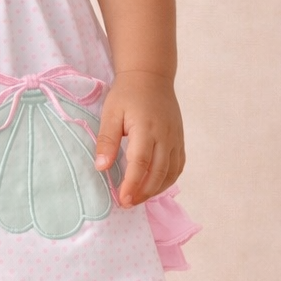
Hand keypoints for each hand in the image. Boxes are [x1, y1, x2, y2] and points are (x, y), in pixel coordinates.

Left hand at [93, 71, 184, 207]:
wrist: (151, 76)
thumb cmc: (127, 94)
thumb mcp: (111, 113)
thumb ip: (107, 141)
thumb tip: (101, 168)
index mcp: (146, 127)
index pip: (141, 163)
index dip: (132, 184)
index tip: (122, 199)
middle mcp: (165, 135)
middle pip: (158, 172)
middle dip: (143, 192)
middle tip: (127, 203)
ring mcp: (175, 138)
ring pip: (171, 172)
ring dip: (156, 189)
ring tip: (138, 197)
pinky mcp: (180, 140)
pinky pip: (178, 165)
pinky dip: (168, 180)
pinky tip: (154, 186)